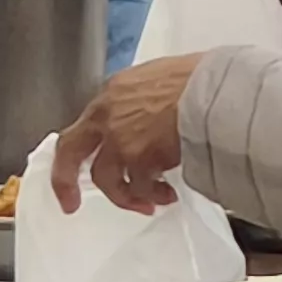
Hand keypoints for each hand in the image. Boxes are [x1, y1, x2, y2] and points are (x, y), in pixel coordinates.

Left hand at [52, 54, 205, 214]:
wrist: (216, 90)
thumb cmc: (200, 79)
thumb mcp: (157, 79)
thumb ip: (138, 102)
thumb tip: (142, 120)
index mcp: (111, 94)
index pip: (83, 125)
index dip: (78, 149)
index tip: (76, 166)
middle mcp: (107, 117)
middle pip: (71, 153)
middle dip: (65, 182)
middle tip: (70, 203)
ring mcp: (121, 141)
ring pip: (108, 180)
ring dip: (127, 196)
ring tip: (151, 201)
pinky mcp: (141, 162)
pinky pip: (139, 189)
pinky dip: (152, 196)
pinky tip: (168, 195)